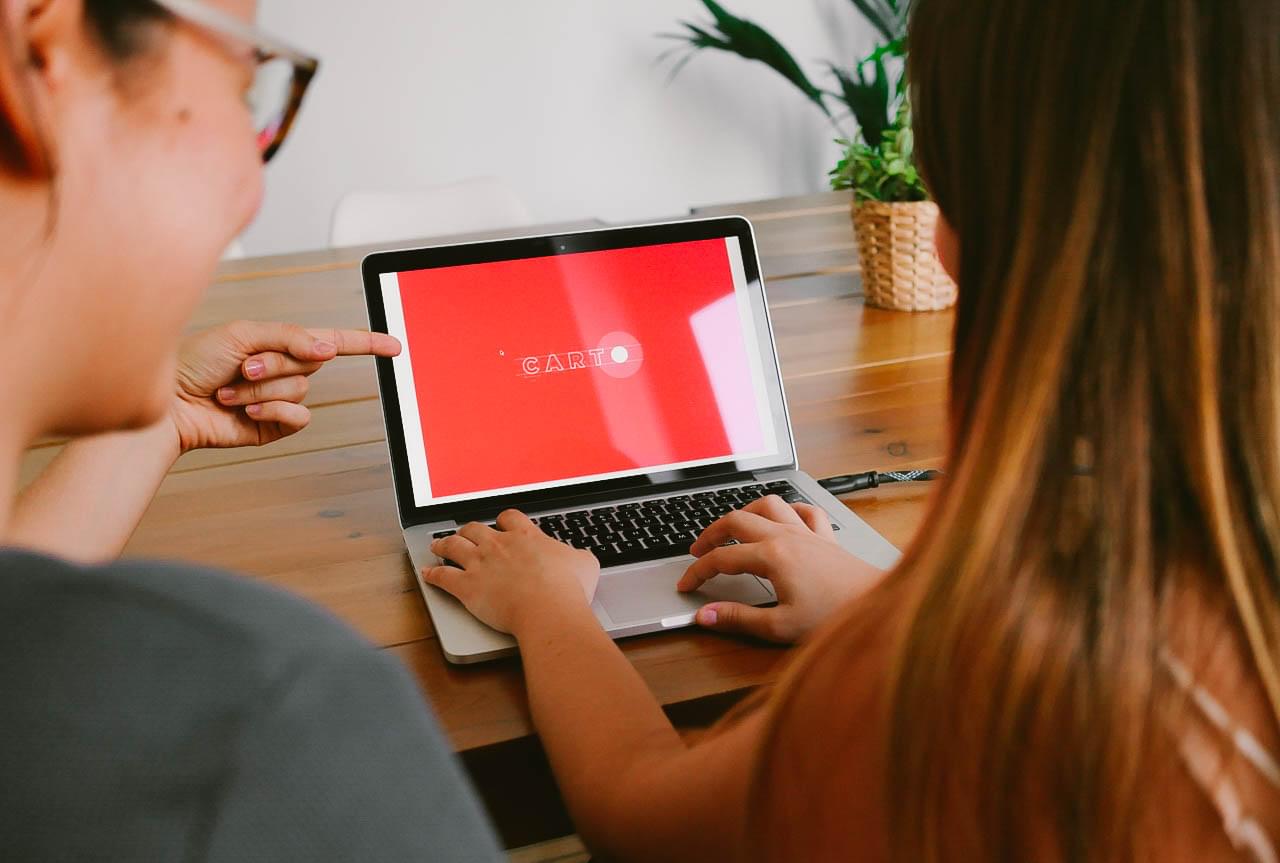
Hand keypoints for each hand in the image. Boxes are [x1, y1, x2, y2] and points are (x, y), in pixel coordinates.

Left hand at [171, 321, 399, 452]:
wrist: (171, 405)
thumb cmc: (196, 361)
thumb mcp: (243, 334)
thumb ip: (289, 337)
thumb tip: (329, 349)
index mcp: (281, 344)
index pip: (333, 341)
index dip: (366, 343)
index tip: (395, 346)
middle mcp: (285, 371)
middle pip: (312, 363)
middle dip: (276, 362)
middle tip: (242, 367)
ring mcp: (281, 400)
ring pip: (302, 390)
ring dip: (264, 389)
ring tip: (231, 391)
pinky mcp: (275, 426)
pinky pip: (299, 417)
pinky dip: (273, 410)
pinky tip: (245, 410)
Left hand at [424, 510, 600, 636]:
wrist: (547, 609)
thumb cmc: (568, 589)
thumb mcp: (584, 564)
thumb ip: (578, 557)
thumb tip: (581, 558)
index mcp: (526, 537)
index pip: (509, 518)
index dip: (503, 520)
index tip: (502, 523)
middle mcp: (499, 545)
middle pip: (475, 528)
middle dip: (468, 530)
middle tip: (465, 533)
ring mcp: (480, 564)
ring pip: (453, 546)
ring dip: (443, 544)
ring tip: (438, 544)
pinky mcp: (466, 586)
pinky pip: (442, 576)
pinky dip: (432, 574)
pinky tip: (427, 573)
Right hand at [677, 495, 883, 643]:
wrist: (879, 608)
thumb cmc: (835, 617)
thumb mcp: (780, 626)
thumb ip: (738, 619)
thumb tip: (705, 615)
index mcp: (772, 556)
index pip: (722, 558)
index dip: (698, 571)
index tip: (686, 585)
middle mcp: (787, 536)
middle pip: (737, 519)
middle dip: (711, 533)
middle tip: (699, 552)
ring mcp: (808, 532)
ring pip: (769, 504)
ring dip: (746, 511)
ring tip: (734, 528)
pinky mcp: (826, 537)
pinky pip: (804, 510)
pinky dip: (788, 510)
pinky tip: (783, 519)